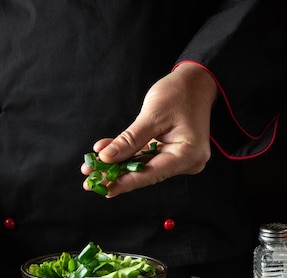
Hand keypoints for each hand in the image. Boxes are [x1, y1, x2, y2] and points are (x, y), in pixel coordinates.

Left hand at [81, 62, 219, 196]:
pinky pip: (146, 156)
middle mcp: (187, 161)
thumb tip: (106, 158)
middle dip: (116, 176)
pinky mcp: (171, 152)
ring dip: (118, 166)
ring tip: (92, 168)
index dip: (125, 182)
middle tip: (90, 181)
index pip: (151, 174)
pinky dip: (127, 155)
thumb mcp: (152, 115)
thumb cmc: (179, 93)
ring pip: (143, 166)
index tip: (103, 187)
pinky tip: (106, 153)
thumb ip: (130, 140)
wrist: (197, 81)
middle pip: (146, 174)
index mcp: (188, 154)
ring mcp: (179, 158)